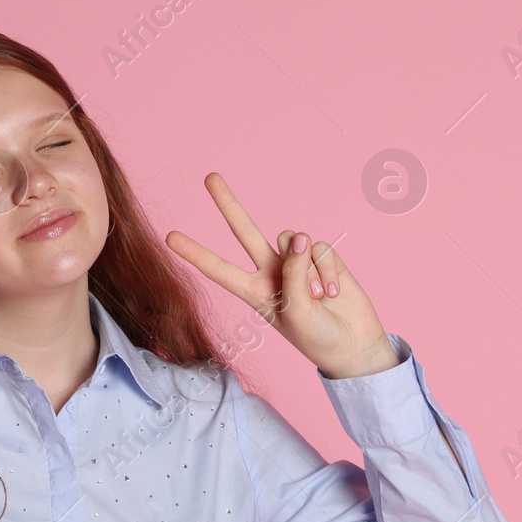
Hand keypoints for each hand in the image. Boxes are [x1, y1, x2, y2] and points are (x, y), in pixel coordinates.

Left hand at [165, 173, 399, 379]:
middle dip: (228, 204)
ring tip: (318, 298)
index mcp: (254, 292)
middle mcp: (270, 272)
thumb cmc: (317, 337)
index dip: (196, 253)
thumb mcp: (297, 313)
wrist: (352, 345)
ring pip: (291, 240)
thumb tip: (299, 237)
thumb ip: (294, 274)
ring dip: (308, 269)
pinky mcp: (321, 257)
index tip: (169, 238)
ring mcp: (296, 263)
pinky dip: (327, 270)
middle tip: (209, 177)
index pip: (219, 270)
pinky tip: (333, 293)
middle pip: (244, 231)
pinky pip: (319, 249)